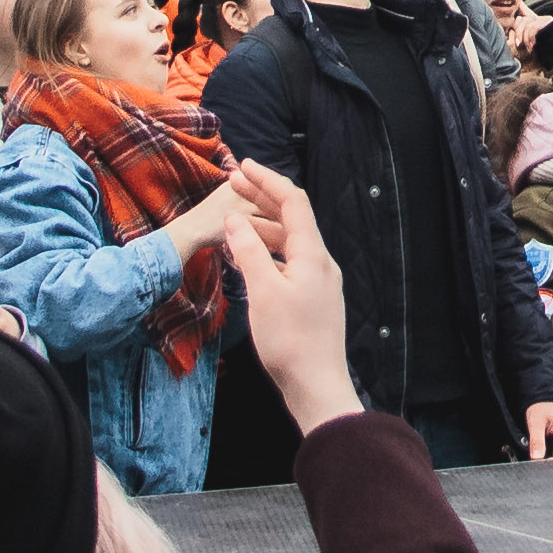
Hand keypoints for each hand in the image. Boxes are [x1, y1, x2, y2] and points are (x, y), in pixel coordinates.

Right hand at [226, 164, 358, 431]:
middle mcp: (321, 263)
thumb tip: (234, 219)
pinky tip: (246, 260)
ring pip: (289, 243)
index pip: (292, 202)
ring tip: (231, 224)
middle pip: (292, 219)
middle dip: (262, 199)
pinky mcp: (312, 300)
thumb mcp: (263, 292)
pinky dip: (267, 254)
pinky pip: (288, 264)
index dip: (267, 180)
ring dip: (262, 228)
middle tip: (232, 185)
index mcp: (313, 254)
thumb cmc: (290, 341)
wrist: (317, 386)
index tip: (242, 166)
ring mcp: (318, 282)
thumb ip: (249, 251)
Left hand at [523, 403, 552, 461]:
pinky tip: (545, 450)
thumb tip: (536, 458)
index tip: (536, 464)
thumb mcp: (535, 422)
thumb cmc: (542, 408)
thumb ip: (536, 441)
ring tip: (540, 451)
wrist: (547, 400)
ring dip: (552, 460)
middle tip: (536, 458)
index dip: (548, 464)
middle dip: (550, 463)